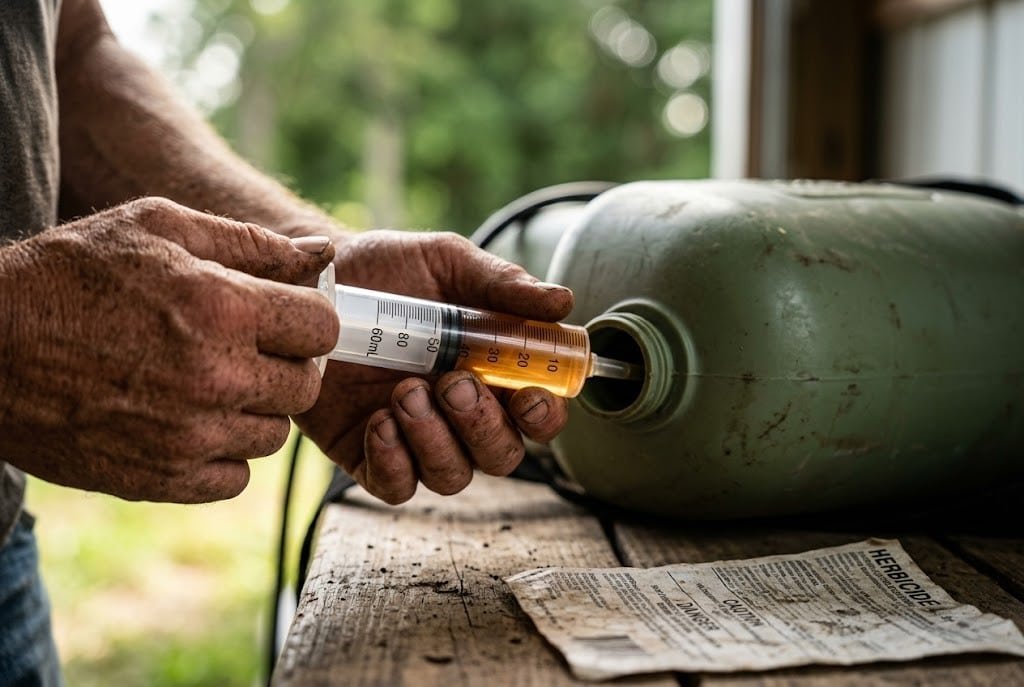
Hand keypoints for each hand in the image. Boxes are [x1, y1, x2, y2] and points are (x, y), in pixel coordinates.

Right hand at [0, 197, 338, 501]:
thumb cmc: (71, 272)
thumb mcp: (157, 228)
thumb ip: (250, 241)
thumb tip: (321, 252)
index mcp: (222, 308)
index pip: (322, 328)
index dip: (308, 320)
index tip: (286, 319)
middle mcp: (215, 377)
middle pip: (306, 388)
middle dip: (286, 365)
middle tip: (248, 351)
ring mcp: (188, 435)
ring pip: (272, 436)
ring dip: (254, 411)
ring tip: (210, 384)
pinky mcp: (159, 478)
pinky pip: (232, 479)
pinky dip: (222, 456)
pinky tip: (191, 423)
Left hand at [294, 229, 572, 504]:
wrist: (318, 278)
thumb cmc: (391, 271)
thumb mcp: (448, 263)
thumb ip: (502, 283)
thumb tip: (562, 302)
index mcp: (491, 373)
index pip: (537, 416)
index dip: (544, 418)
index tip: (530, 397)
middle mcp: (459, 414)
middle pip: (500, 456)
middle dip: (484, 427)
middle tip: (453, 383)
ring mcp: (414, 438)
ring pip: (451, 476)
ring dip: (436, 439)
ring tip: (405, 391)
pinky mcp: (367, 453)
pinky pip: (395, 485)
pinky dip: (393, 462)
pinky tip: (379, 421)